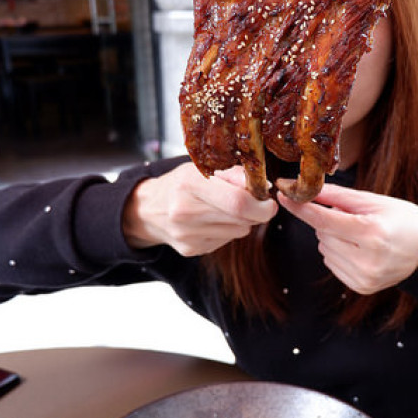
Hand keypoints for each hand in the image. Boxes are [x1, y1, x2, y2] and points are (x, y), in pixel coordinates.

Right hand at [123, 163, 277, 255]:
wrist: (149, 209)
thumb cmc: (180, 184)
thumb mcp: (201, 168)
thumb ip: (233, 174)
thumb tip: (264, 186)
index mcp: (189, 183)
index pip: (238, 202)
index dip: (261, 205)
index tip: (269, 202)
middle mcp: (185, 211)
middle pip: (241, 219)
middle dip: (256, 212)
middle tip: (255, 203)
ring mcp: (187, 234)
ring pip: (238, 232)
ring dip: (241, 221)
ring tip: (223, 209)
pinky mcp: (191, 249)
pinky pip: (226, 241)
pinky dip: (227, 230)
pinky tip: (211, 221)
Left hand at [278, 183, 417, 293]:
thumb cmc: (404, 221)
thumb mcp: (375, 202)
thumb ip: (338, 196)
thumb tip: (307, 190)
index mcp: (371, 232)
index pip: (325, 218)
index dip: (301, 207)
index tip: (283, 195)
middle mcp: (366, 258)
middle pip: (323, 233)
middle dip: (329, 221)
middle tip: (353, 217)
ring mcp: (363, 276)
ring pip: (324, 248)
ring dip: (333, 237)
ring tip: (360, 235)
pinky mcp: (360, 287)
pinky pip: (331, 264)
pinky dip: (338, 253)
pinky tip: (360, 250)